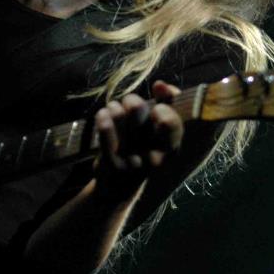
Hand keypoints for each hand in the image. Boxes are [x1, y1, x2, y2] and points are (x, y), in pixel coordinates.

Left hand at [91, 80, 182, 199]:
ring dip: (114, 107)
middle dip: (131, 101)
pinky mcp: (113, 164)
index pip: (171, 122)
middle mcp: (154, 156)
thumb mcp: (159, 132)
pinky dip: (103, 118)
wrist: (119, 188)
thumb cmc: (143, 150)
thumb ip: (167, 104)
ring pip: (119, 115)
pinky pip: (105, 133)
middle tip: (128, 105)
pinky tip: (102, 115)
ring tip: (113, 110)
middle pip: (137, 111)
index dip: (162, 107)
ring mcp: (132, 161)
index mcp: (170, 148)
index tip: (155, 108)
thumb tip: (161, 84)